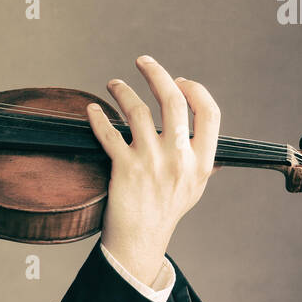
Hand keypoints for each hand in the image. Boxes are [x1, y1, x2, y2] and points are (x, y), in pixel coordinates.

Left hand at [86, 55, 219, 285]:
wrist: (140, 240)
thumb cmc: (166, 210)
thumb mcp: (195, 186)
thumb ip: (200, 159)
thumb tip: (202, 134)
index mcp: (202, 161)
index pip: (210, 113)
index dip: (195, 90)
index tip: (180, 80)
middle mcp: (180, 159)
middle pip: (173, 101)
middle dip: (156, 73)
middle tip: (142, 61)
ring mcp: (152, 162)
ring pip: (138, 111)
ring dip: (122, 91)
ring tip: (113, 85)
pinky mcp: (125, 168)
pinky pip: (109, 133)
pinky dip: (97, 118)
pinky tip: (91, 110)